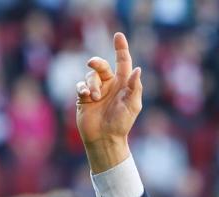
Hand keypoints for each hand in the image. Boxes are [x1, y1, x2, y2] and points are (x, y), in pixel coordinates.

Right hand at [76, 32, 142, 172]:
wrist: (105, 138)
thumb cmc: (121, 124)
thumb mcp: (132, 106)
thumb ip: (135, 88)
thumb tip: (138, 69)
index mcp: (123, 84)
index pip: (122, 62)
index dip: (121, 48)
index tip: (118, 35)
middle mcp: (109, 85)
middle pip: (101, 66)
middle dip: (96, 62)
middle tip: (92, 64)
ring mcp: (96, 91)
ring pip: (90, 76)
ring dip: (91, 84)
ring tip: (94, 98)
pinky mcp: (84, 98)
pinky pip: (80, 85)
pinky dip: (82, 88)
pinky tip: (85, 97)